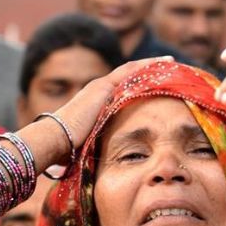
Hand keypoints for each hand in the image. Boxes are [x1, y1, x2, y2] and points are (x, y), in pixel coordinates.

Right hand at [51, 56, 172, 148]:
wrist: (54, 139)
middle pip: (129, 75)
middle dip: (149, 69)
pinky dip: (148, 66)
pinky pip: (131, 72)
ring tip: (171, 62)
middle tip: (169, 66)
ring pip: (132, 70)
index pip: (122, 88)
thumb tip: (101, 163)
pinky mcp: (104, 86)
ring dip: (151, 65)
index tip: (155, 83)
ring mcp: (101, 86)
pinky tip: (163, 65)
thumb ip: (98, 145)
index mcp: (96, 101)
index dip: (139, 84)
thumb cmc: (66, 148)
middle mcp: (99, 89)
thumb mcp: (89, 144)